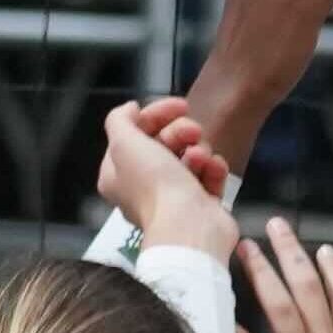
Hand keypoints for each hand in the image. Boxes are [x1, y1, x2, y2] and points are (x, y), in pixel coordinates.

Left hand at [95, 96, 238, 262]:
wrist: (189, 226)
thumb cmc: (154, 186)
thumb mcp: (123, 143)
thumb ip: (119, 119)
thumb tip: (130, 110)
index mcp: (118, 174)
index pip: (136, 133)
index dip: (156, 114)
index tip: (178, 106)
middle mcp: (143, 186)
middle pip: (164, 143)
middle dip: (181, 131)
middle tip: (193, 131)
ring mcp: (174, 197)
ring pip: (189, 156)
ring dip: (199, 149)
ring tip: (201, 157)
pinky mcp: (200, 204)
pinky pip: (209, 175)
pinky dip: (213, 168)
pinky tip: (213, 168)